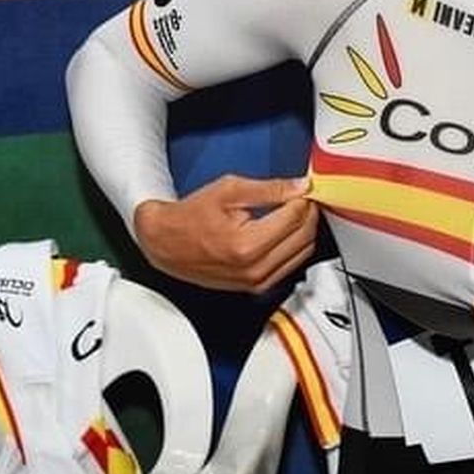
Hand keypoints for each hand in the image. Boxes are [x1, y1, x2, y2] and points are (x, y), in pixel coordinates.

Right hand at [133, 175, 317, 291]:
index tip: (303, 188)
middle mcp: (255, 269)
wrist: (165, 243)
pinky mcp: (256, 288)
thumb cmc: (190, 217)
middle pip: (304, 237)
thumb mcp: (229, 190)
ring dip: (305, 230)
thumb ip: (269, 189)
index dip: (303, 198)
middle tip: (302, 197)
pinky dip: (294, 247)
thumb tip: (300, 186)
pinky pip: (290, 266)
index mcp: (248, 244)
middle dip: (308, 213)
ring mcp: (256, 282)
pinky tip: (286, 231)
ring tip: (294, 211)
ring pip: (302, 254)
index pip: (295, 217)